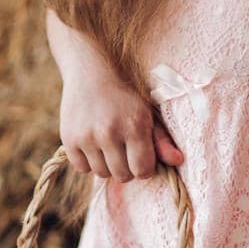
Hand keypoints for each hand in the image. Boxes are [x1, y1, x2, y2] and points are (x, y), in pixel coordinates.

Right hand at [59, 52, 183, 189]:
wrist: (91, 71)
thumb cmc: (125, 95)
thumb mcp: (147, 113)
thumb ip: (162, 139)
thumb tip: (179, 161)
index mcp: (134, 126)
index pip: (143, 171)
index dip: (144, 167)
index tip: (141, 157)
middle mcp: (109, 133)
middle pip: (123, 176)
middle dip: (127, 167)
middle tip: (124, 150)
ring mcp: (87, 137)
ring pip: (101, 173)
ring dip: (107, 165)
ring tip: (108, 145)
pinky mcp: (69, 138)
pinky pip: (82, 168)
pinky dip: (88, 161)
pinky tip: (93, 144)